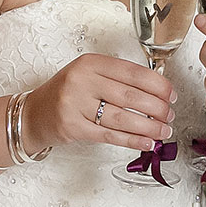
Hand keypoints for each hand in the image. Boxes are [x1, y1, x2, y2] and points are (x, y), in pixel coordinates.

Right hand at [18, 52, 174, 156]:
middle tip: (170, 115)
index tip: (171, 94)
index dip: (157, 84)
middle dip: (157, 108)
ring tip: (164, 131)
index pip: (132, 72)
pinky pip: (110, 135)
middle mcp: (82, 81)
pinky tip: (147, 143)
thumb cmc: (67, 94)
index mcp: (90, 63)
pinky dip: (132, 140)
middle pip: (130, 96)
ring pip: (122, 118)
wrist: (34, 114)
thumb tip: (157, 92)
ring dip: (149, 127)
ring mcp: (75, 105)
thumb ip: (116, 79)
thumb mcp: (88, 75)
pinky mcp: (73, 128)